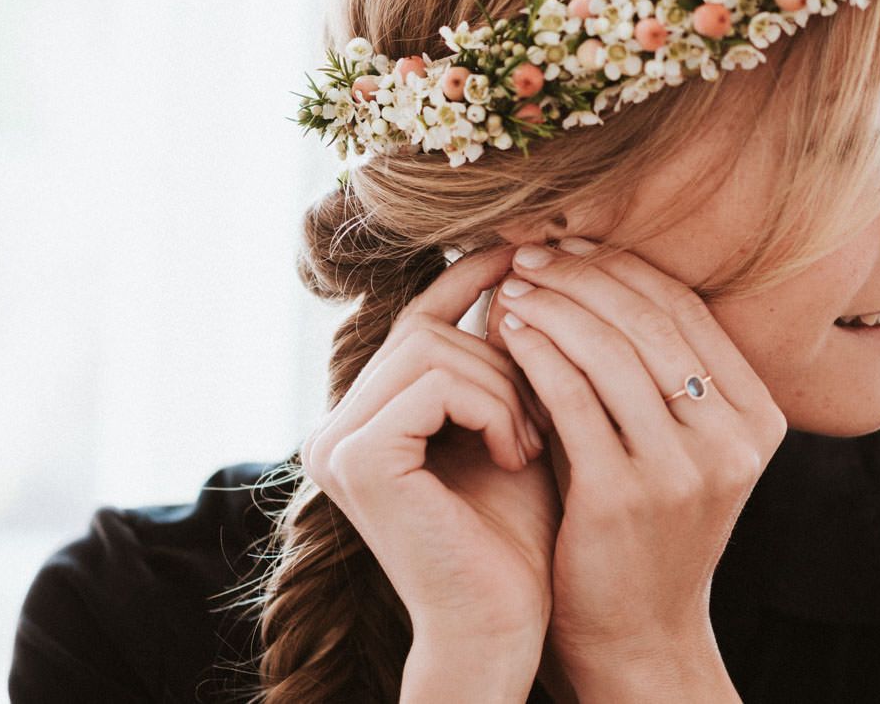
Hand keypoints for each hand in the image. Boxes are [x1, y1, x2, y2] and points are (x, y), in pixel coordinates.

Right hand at [299, 243, 561, 647]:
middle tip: (545, 414)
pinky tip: (516, 455)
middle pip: (422, 327)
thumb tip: (514, 262)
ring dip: (504, 385)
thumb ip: (499, 357)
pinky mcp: (356, 458)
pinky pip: (434, 381)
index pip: (415, 320)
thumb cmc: (516, 536)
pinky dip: (491, 407)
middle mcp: (334, 427)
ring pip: (431, 347)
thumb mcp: (511, 425)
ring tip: (535, 441)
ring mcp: (336, 443)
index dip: (469, 277)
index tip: (529, 251)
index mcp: (364, 420)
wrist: (503, 627)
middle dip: (502, 354)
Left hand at [493, 236, 787, 679]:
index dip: (623, 266)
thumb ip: (650, 370)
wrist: (638, 634)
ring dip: (554, 307)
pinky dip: (537, 354)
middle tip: (531, 253)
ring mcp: (686, 469)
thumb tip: (587, 269)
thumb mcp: (675, 445)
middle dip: (583, 275)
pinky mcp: (627, 495)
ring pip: (611, 352)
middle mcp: (735, 438)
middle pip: (650, 321)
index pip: (686, 309)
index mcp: (758, 416)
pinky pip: (573, 399)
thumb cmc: (645, 528)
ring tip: (513, 287)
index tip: (571, 243)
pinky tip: (507, 332)